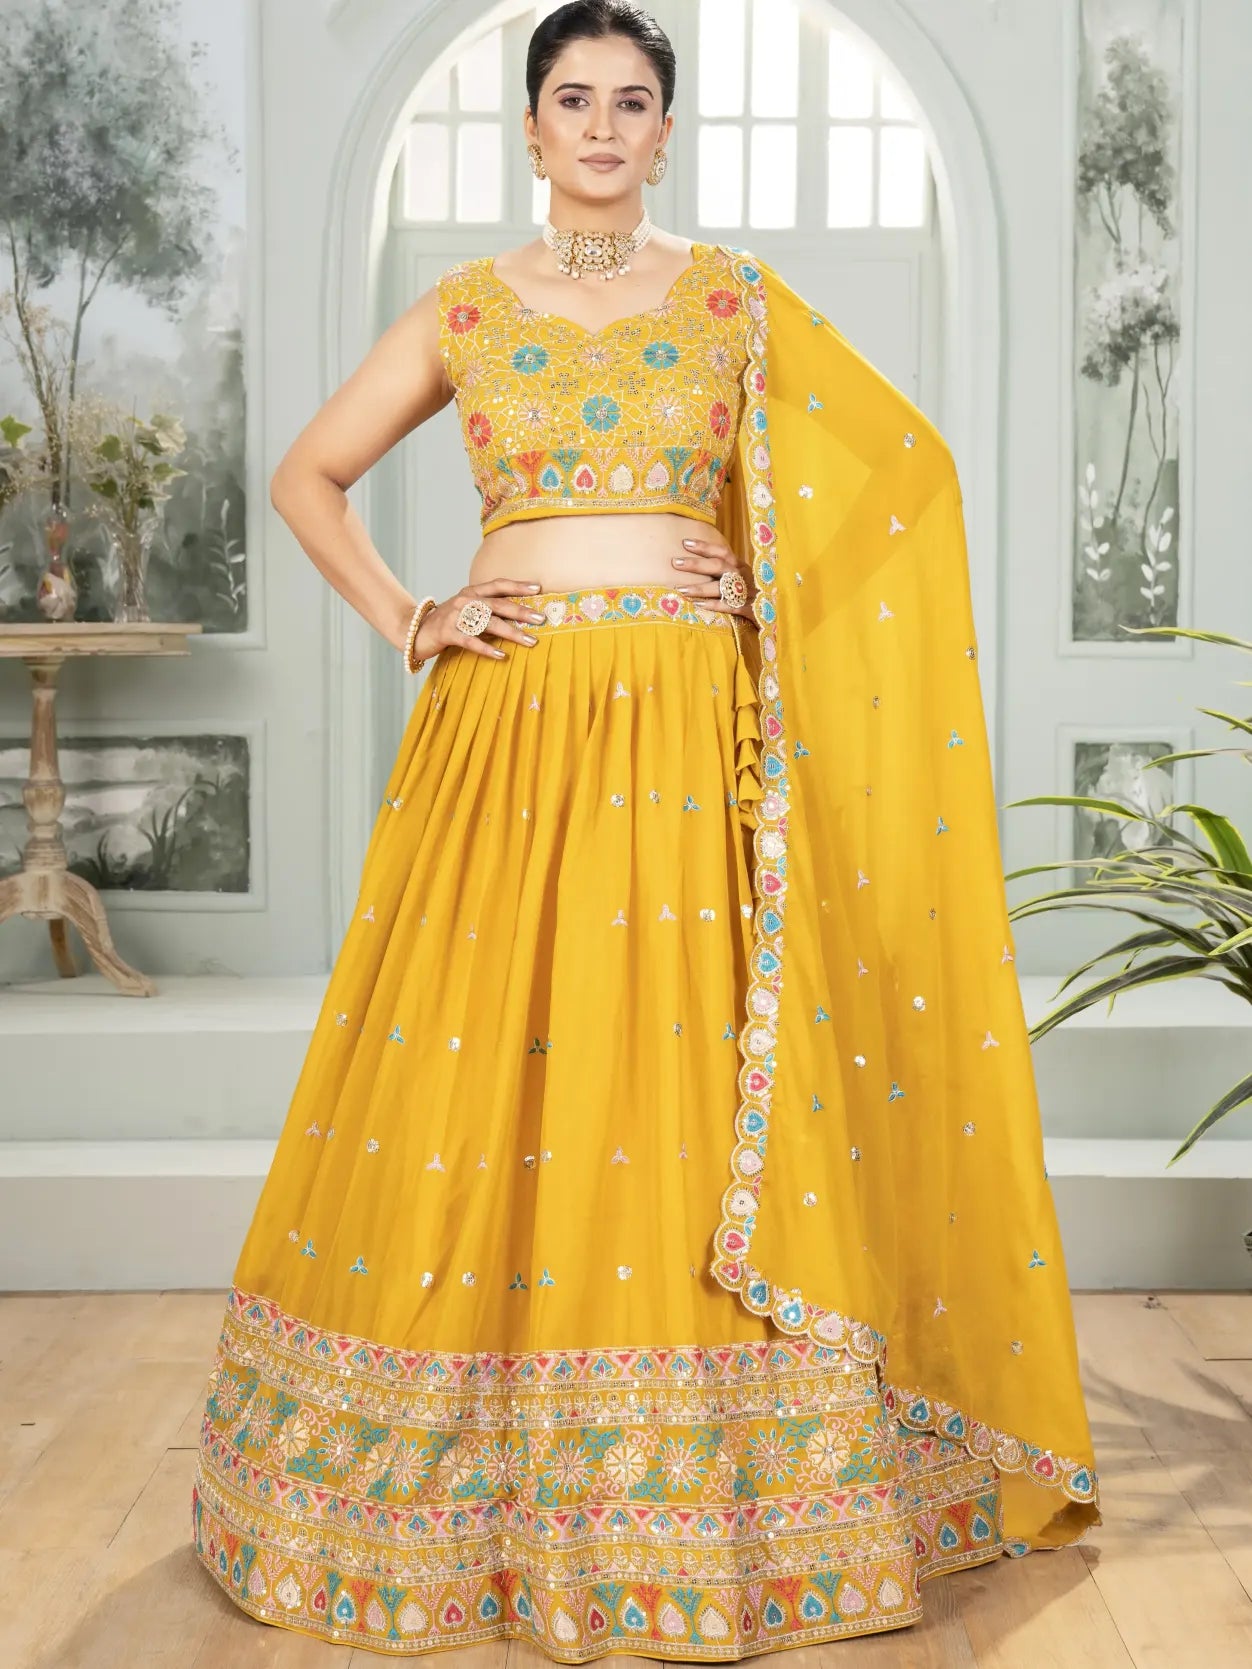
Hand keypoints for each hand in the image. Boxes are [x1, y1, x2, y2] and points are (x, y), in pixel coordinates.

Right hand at [413, 578, 546, 661]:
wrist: (414, 630)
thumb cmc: (447, 621)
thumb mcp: (466, 609)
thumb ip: (487, 608)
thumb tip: (519, 615)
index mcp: (471, 592)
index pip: (498, 585)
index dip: (518, 586)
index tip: (538, 589)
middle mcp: (465, 601)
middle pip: (497, 604)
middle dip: (521, 612)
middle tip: (540, 619)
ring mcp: (455, 616)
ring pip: (488, 623)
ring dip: (512, 633)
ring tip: (530, 641)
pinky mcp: (447, 634)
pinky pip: (471, 642)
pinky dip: (487, 648)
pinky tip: (502, 655)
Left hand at [671, 535, 757, 624]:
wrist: (772, 614)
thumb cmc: (750, 594)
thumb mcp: (739, 578)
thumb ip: (723, 571)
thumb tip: (696, 563)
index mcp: (741, 566)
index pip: (722, 552)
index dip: (704, 547)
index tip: (685, 543)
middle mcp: (744, 576)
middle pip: (719, 566)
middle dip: (696, 564)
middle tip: (675, 562)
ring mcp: (747, 593)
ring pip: (721, 587)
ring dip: (699, 588)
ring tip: (680, 589)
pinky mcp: (750, 610)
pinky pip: (730, 606)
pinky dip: (714, 605)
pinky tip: (698, 605)